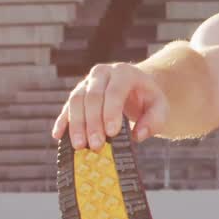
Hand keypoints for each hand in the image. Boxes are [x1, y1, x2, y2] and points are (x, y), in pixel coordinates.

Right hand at [51, 63, 168, 149]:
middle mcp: (102, 73)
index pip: (114, 92)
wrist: (136, 86)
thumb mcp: (160, 107)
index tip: (111, 133)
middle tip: (96, 145)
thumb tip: (138, 136)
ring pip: (76, 101)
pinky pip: (67, 106)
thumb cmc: (148, 99)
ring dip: (76, 124)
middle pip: (92, 97)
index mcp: (124, 73)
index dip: (110, 112)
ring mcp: (87, 82)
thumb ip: (154, 120)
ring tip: (80, 146)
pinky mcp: (77, 93)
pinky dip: (62, 121)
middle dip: (93, 123)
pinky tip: (58, 135)